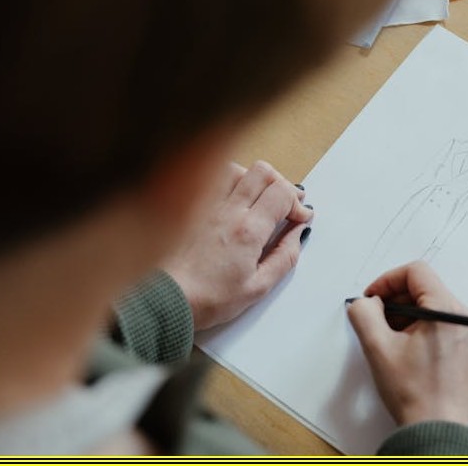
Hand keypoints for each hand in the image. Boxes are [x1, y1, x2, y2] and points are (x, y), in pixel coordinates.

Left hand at [164, 161, 313, 329]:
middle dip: (282, 184)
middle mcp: (229, 211)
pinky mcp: (192, 207)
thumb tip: (298, 234)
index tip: (300, 217)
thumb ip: (284, 257)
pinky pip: (214, 179)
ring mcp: (208, 205)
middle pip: (264, 173)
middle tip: (287, 204)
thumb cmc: (208, 298)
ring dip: (256, 180)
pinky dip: (231, 180)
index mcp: (248, 231)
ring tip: (260, 199)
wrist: (166, 298)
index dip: (298, 203)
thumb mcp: (258, 287)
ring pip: (239, 169)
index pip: (282, 193)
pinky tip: (235, 197)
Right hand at [346, 261, 467, 426]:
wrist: (437, 430)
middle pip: (424, 287)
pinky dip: (420, 326)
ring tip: (390, 339)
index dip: (387, 280)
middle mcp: (466, 316)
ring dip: (406, 314)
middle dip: (395, 300)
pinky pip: (442, 321)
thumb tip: (365, 302)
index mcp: (448, 310)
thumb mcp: (378, 349)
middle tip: (376, 320)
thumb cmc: (414, 394)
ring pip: (432, 304)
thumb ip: (364, 314)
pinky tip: (405, 348)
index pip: (416, 272)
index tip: (371, 298)